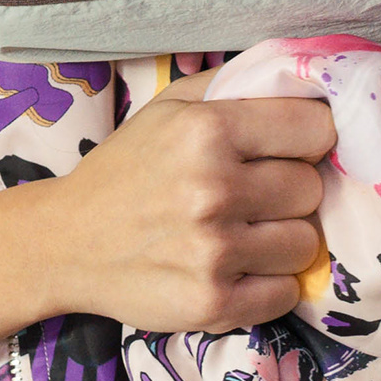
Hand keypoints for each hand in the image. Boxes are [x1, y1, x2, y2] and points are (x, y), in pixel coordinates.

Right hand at [23, 73, 331, 333]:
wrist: (65, 242)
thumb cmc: (125, 170)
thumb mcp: (168, 107)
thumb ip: (234, 85)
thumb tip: (305, 78)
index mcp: (206, 129)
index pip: (315, 129)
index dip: (306, 140)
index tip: (285, 151)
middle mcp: (212, 188)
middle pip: (312, 188)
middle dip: (288, 192)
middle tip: (251, 197)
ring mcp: (214, 251)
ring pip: (305, 244)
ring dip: (280, 241)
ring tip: (241, 235)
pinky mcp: (213, 303)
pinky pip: (286, 294)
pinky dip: (268, 285)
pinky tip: (235, 270)